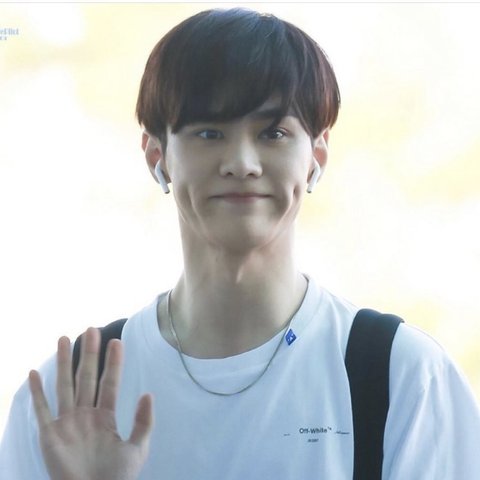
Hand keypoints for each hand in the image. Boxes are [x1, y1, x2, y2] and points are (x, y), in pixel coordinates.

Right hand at [29, 327, 153, 479]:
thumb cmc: (117, 477)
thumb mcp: (138, 448)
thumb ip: (144, 421)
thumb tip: (148, 392)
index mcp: (106, 417)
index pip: (110, 383)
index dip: (113, 363)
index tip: (116, 341)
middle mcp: (85, 415)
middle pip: (87, 377)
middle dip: (89, 354)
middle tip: (91, 329)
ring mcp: (67, 423)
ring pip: (64, 386)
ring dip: (63, 363)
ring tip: (63, 339)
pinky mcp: (49, 435)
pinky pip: (41, 410)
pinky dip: (36, 392)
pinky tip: (33, 373)